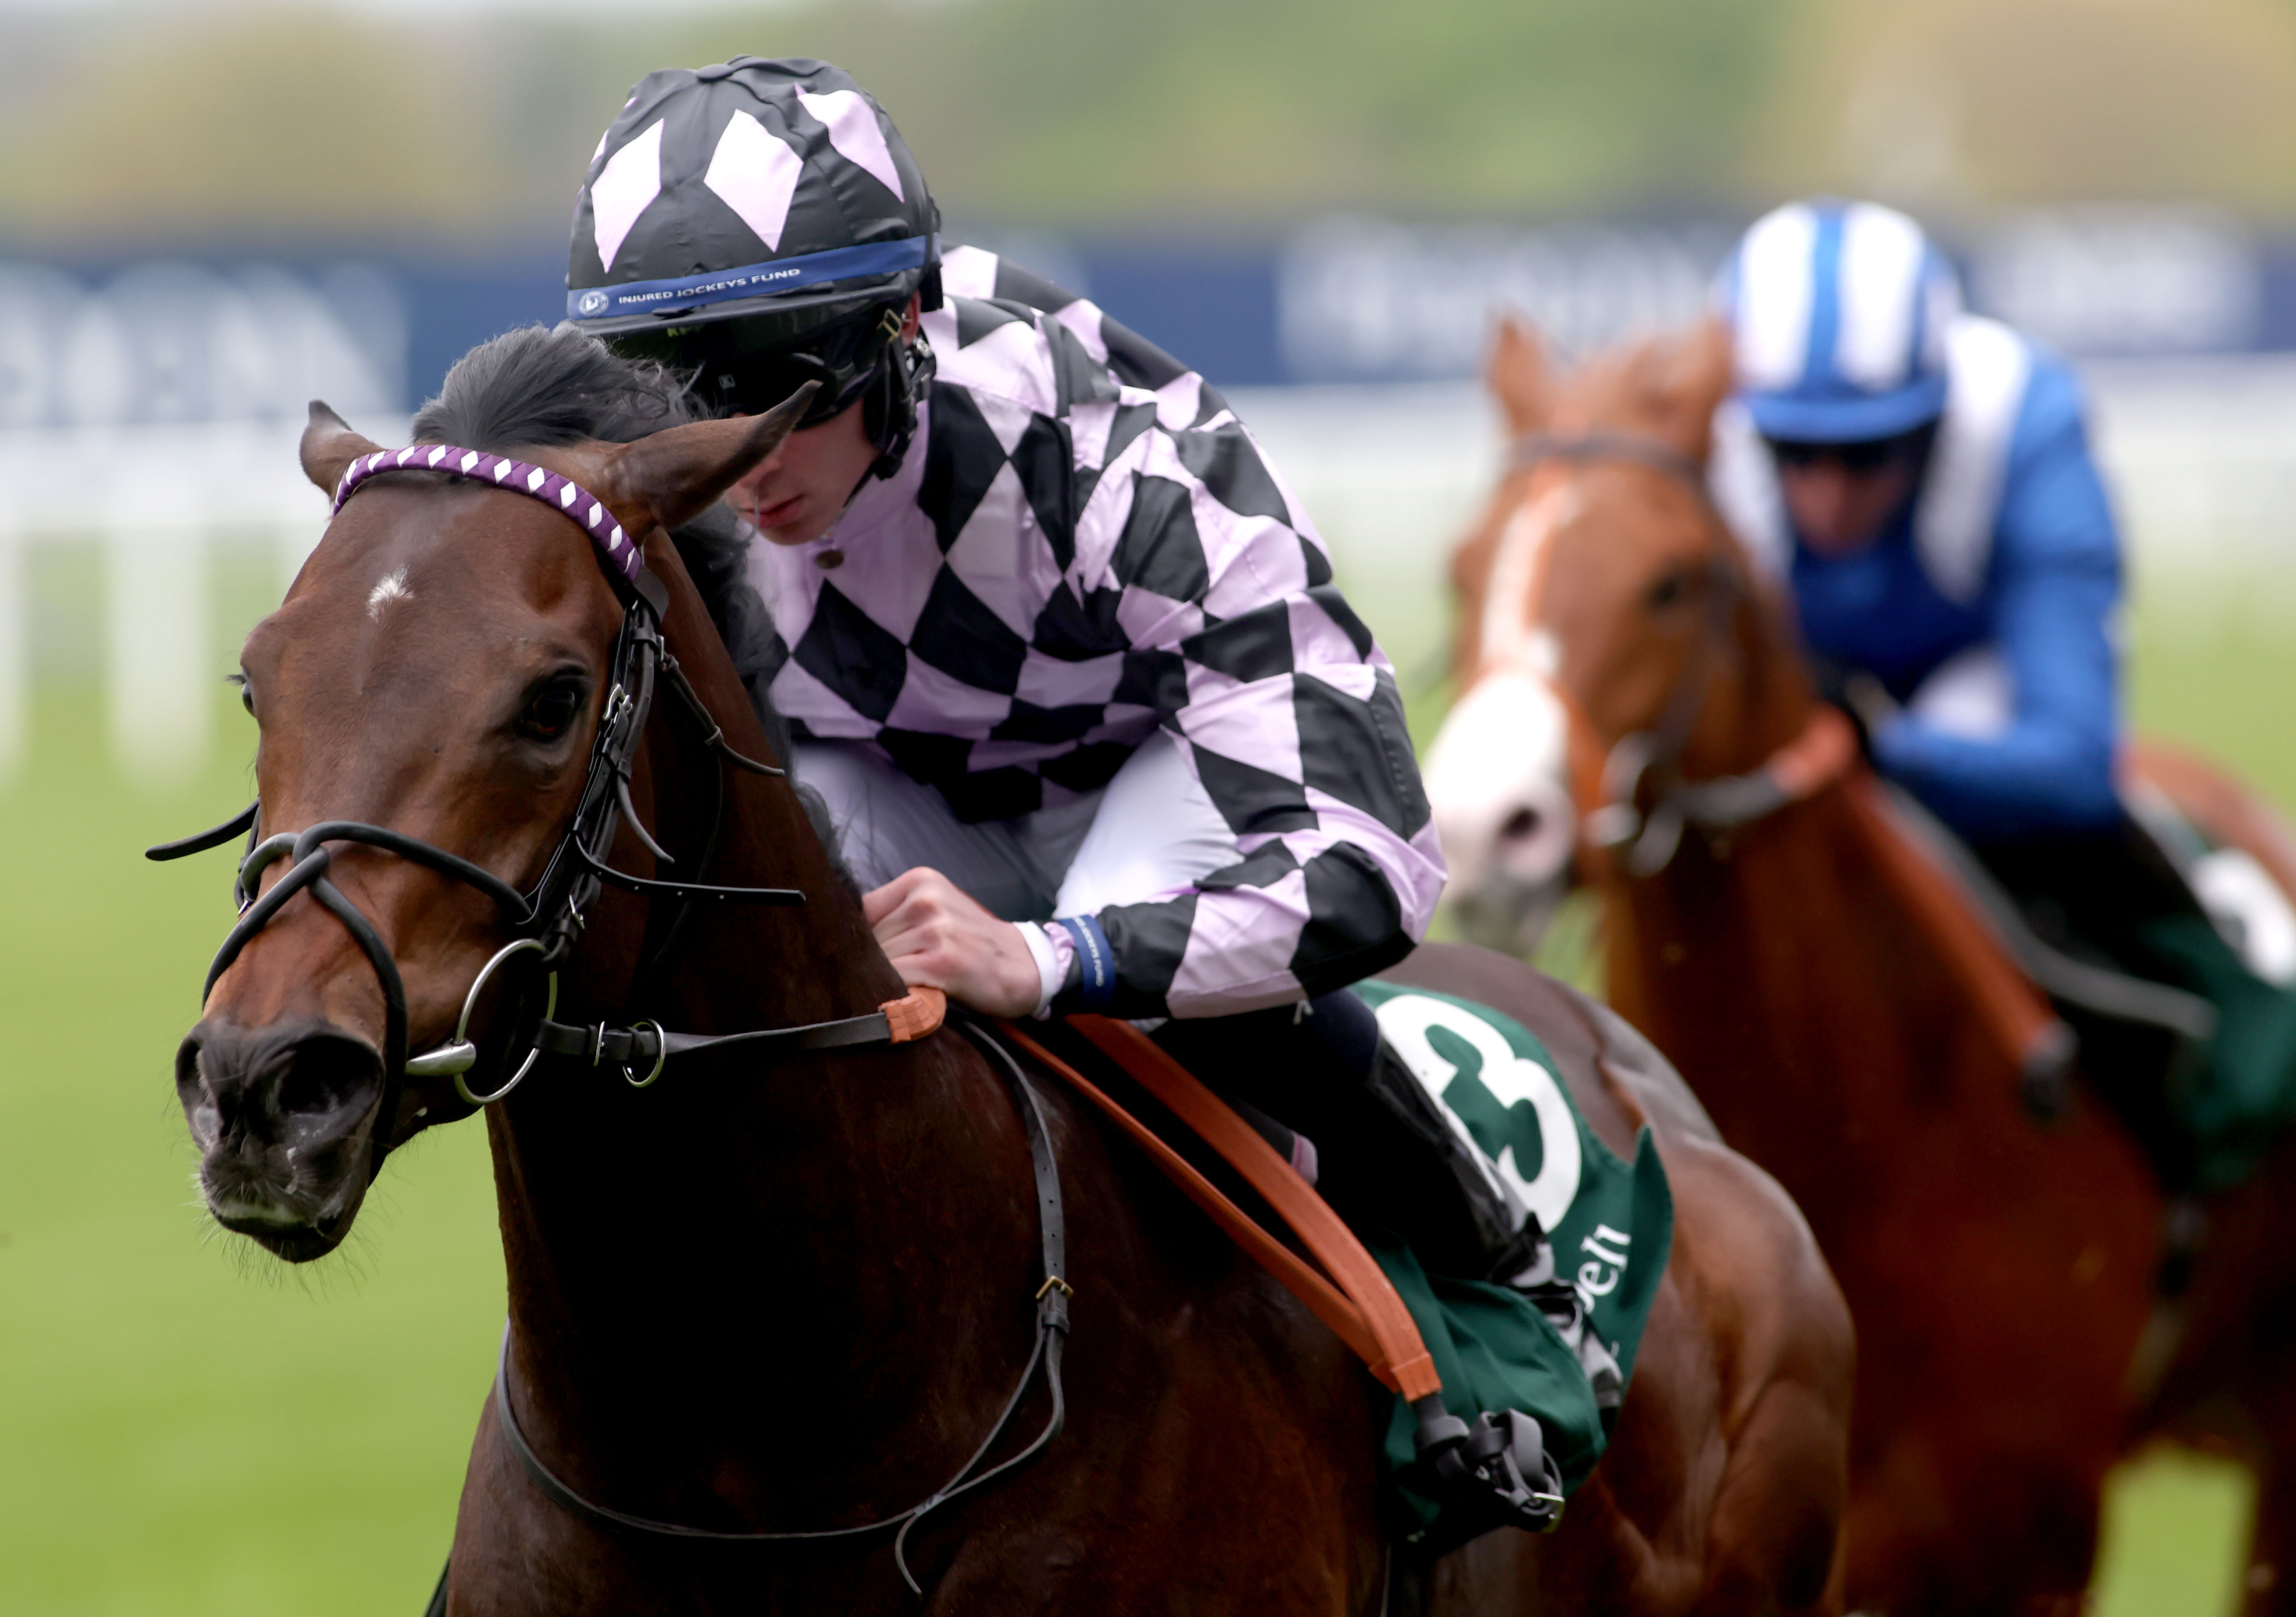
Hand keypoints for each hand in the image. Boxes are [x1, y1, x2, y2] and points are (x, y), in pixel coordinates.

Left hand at [863, 867, 1044, 1017]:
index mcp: (921, 880)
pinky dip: (898, 992)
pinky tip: (915, 996)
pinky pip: (897, 978)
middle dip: (875, 962)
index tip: (874, 957)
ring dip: (886, 979)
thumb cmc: (974, 943)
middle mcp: (926, 898)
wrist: (1024, 966)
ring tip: (912, 986)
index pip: (864, 910)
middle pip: (870, 938)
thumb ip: (898, 914)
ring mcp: (935, 928)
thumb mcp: (939, 910)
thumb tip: (847, 941)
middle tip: (901, 977)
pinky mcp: (941, 960)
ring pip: (880, 960)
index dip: (864, 939)